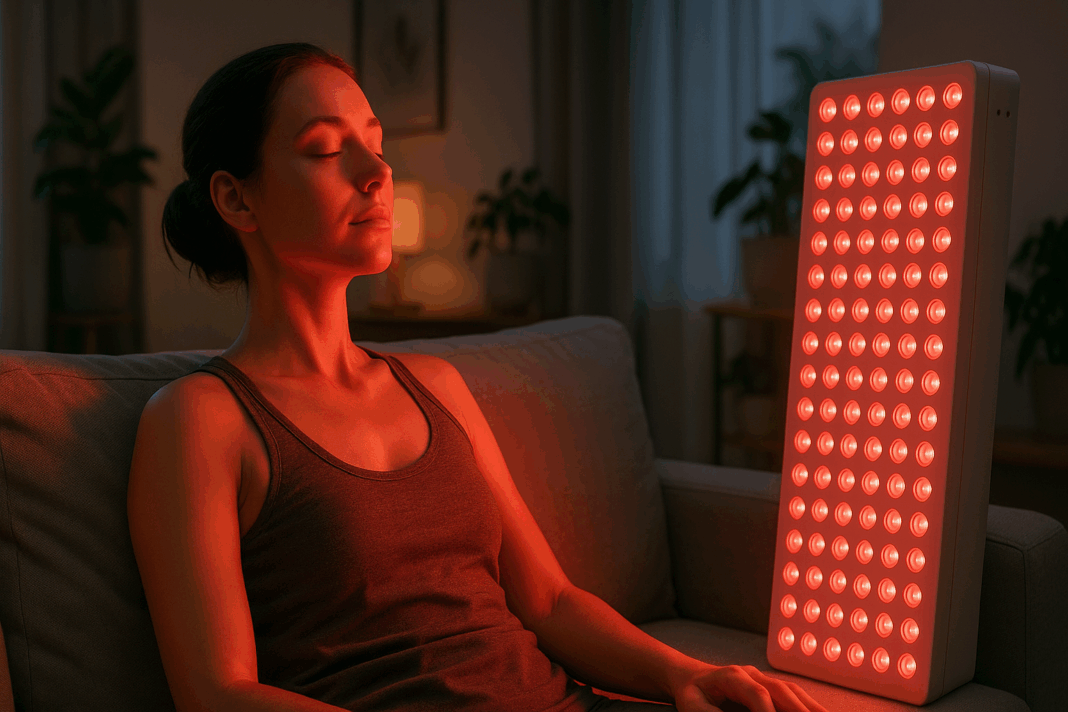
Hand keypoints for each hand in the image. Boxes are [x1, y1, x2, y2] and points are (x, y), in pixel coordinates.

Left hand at [672, 663, 829, 711]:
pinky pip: (793, 695)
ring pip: (792, 691)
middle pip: (782, 689)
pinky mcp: (770, 687)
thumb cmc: (692, 694)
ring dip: (811, 708)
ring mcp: (762, 678)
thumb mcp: (692, 705)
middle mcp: (751, 674)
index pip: (757, 693)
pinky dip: (808, 705)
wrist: (691, 678)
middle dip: (800, 709)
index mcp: (732, 676)